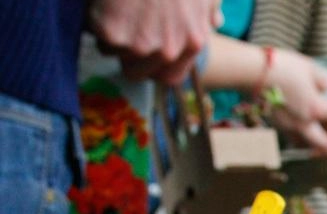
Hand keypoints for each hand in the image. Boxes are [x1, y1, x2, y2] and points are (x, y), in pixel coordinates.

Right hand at [89, 0, 221, 84]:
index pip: (168, 77)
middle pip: (135, 71)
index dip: (152, 67)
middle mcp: (168, 50)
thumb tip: (216, 21)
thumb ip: (209, 10)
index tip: (142, 54)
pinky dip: (94, 21)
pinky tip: (105, 2)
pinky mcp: (112, 34)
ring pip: (112, 52)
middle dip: (126, 53)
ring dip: (110, 33)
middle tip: (123, 24)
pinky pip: (95, 36)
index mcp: (193, 43)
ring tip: (118, 5)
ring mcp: (139, 44)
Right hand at [266, 49, 326, 153]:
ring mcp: (287, 127)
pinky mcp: (274, 125)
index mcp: (315, 109)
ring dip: (318, 147)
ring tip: (326, 146)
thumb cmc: (282, 67)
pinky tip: (304, 133)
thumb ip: (324, 80)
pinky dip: (302, 139)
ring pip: (306, 145)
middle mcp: (302, 123)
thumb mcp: (310, 68)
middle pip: (325, 143)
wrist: (250, 72)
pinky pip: (292, 138)